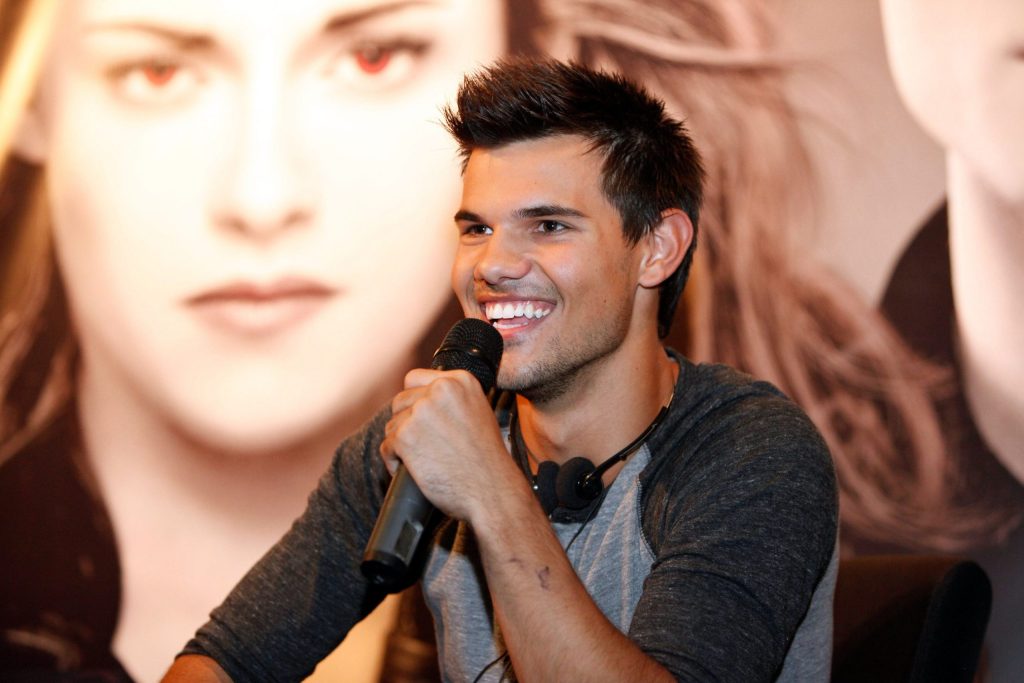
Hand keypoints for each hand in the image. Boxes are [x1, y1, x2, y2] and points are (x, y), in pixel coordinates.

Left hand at [380, 368, 519, 522]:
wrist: (491, 491)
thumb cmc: (486, 459)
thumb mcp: (478, 413)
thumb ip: (452, 399)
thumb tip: (422, 398)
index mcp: (460, 381)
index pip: (414, 378)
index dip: (414, 400)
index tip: (421, 418)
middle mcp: (440, 390)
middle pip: (400, 401)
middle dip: (406, 424)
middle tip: (424, 445)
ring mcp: (421, 412)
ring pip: (392, 425)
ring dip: (401, 443)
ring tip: (423, 460)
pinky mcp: (406, 436)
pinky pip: (387, 447)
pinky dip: (394, 462)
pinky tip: (412, 470)